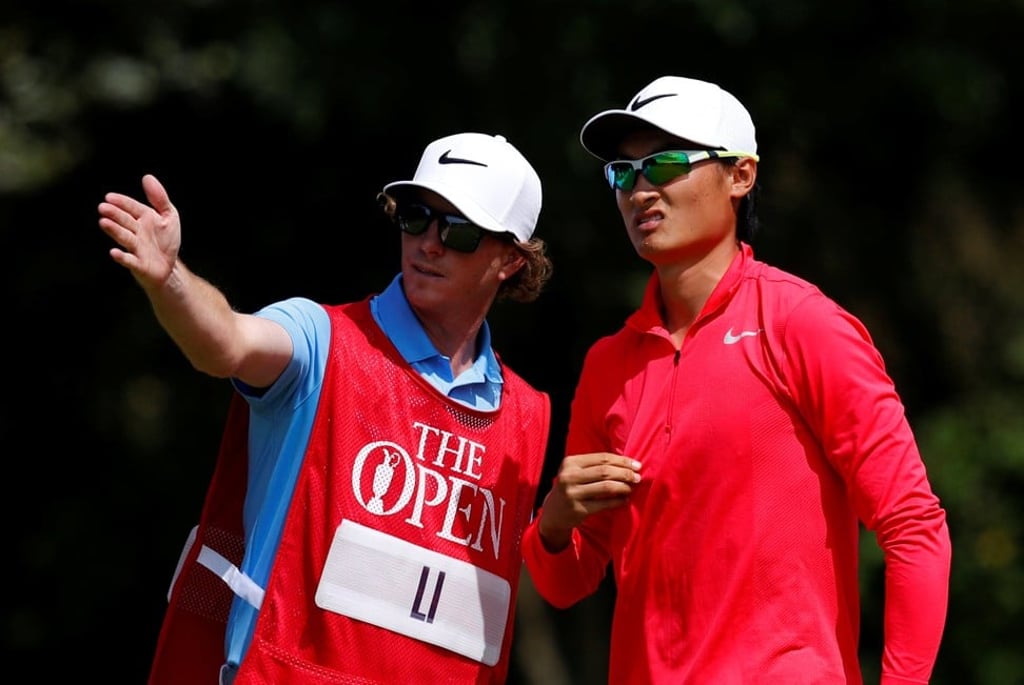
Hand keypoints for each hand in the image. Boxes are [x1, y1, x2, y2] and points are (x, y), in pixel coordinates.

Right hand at [97, 174, 180, 290]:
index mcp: (143, 218)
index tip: (109, 197)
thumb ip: (159, 198)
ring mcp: (136, 248)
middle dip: (115, 215)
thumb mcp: (168, 216)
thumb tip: (147, 177)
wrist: (169, 267)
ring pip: (124, 238)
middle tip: (103, 208)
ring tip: (103, 222)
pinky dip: (122, 257)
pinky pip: (129, 261)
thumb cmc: (166, 240)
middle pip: (125, 221)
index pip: (131, 207)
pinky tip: (113, 252)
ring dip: (114, 231)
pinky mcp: (138, 265)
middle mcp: (136, 232)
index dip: (122, 202)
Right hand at [537, 452, 641, 551]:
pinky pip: (604, 504)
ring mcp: (572, 493)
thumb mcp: (574, 472)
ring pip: (606, 487)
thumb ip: (594, 465)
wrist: (553, 513)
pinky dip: (618, 501)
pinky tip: (624, 500)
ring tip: (631, 488)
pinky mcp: (578, 509)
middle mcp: (569, 476)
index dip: (622, 460)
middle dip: (625, 473)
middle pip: (605, 471)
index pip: (602, 458)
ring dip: (623, 487)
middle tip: (637, 477)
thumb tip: (626, 463)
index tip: (636, 465)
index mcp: (570, 462)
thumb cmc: (570, 487)